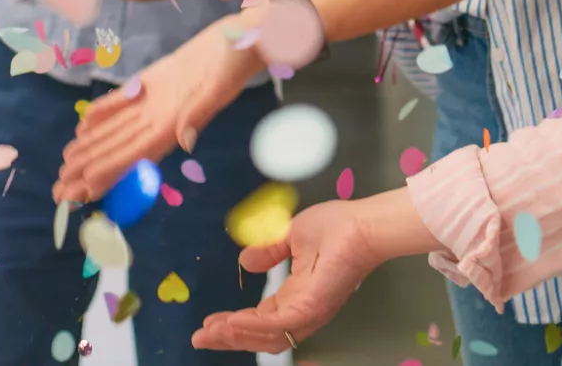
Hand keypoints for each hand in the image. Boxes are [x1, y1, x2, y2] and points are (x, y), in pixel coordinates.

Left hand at [54, 27, 257, 201]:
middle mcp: (162, 115)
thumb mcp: (220, 83)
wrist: (247, 33)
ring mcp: (157, 99)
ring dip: (91, 146)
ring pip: (117, 128)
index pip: (135, 153)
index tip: (83, 190)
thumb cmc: (237, 57)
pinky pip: (124, 101)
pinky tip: (83, 123)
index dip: (108, 172)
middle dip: (90, 170)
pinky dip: (103, 112)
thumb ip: (199, 112)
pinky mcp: (155, 80)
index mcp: (174, 121)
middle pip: (119, 147)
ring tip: (65, 165)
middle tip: (59, 192)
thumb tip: (185, 142)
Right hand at [191, 202, 379, 353]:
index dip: (235, 323)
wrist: (361, 224)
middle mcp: (302, 311)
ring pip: (267, 337)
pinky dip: (251, 327)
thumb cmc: (336, 228)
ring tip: (210, 333)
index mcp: (296, 296)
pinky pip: (277, 325)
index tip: (210, 322)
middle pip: (260, 336)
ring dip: (235, 336)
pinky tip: (230, 322)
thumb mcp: (291, 236)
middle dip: (228, 338)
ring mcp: (308, 313)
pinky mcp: (311, 307)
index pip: (260, 319)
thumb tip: (245, 262)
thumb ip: (269, 252)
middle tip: (200, 337)